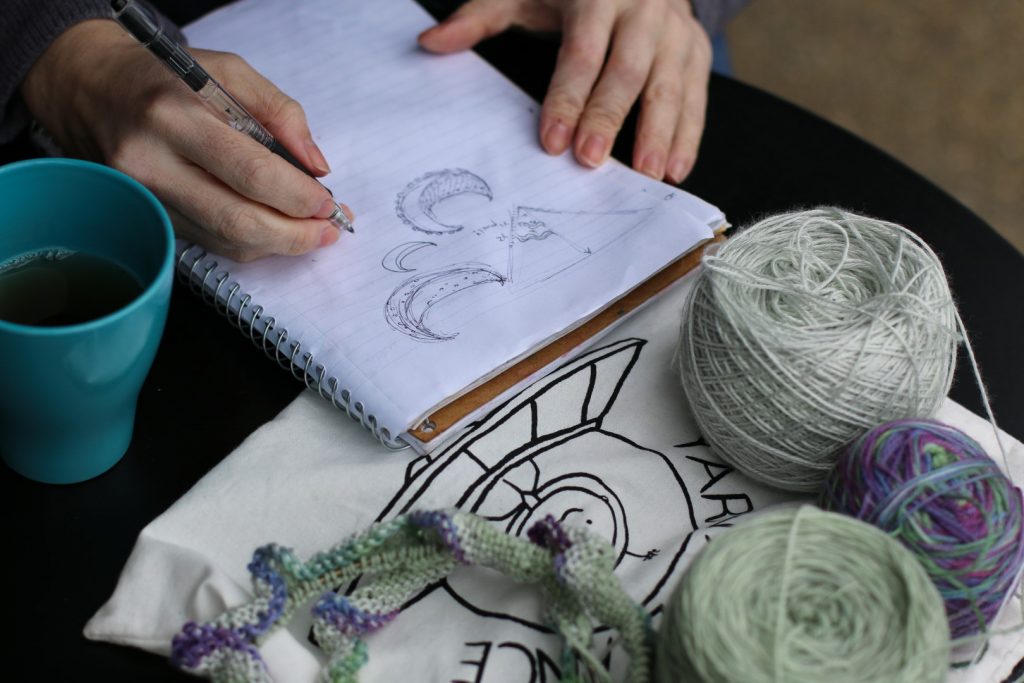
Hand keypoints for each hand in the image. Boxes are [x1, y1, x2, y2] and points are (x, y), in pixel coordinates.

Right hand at [20, 20, 352, 261]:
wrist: (91, 88)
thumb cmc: (165, 77)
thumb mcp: (228, 70)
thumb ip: (279, 112)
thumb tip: (316, 166)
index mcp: (174, 115)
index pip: (250, 172)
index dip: (297, 197)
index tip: (329, 203)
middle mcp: (152, 162)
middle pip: (237, 219)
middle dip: (294, 234)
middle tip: (328, 231)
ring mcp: (146, 196)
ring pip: (226, 239)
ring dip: (278, 244)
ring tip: (311, 233)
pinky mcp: (149, 217)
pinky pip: (210, 242)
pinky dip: (250, 241)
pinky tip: (274, 230)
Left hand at [419, 0, 711, 183]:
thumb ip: (480, 17)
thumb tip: (430, 43)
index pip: (582, 54)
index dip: (567, 99)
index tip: (551, 140)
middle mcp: (643, 11)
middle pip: (627, 73)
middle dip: (609, 120)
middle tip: (592, 163)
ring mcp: (675, 31)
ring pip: (670, 87)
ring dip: (659, 135)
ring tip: (647, 177)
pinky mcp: (696, 50)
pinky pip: (696, 95)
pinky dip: (688, 135)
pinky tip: (674, 169)